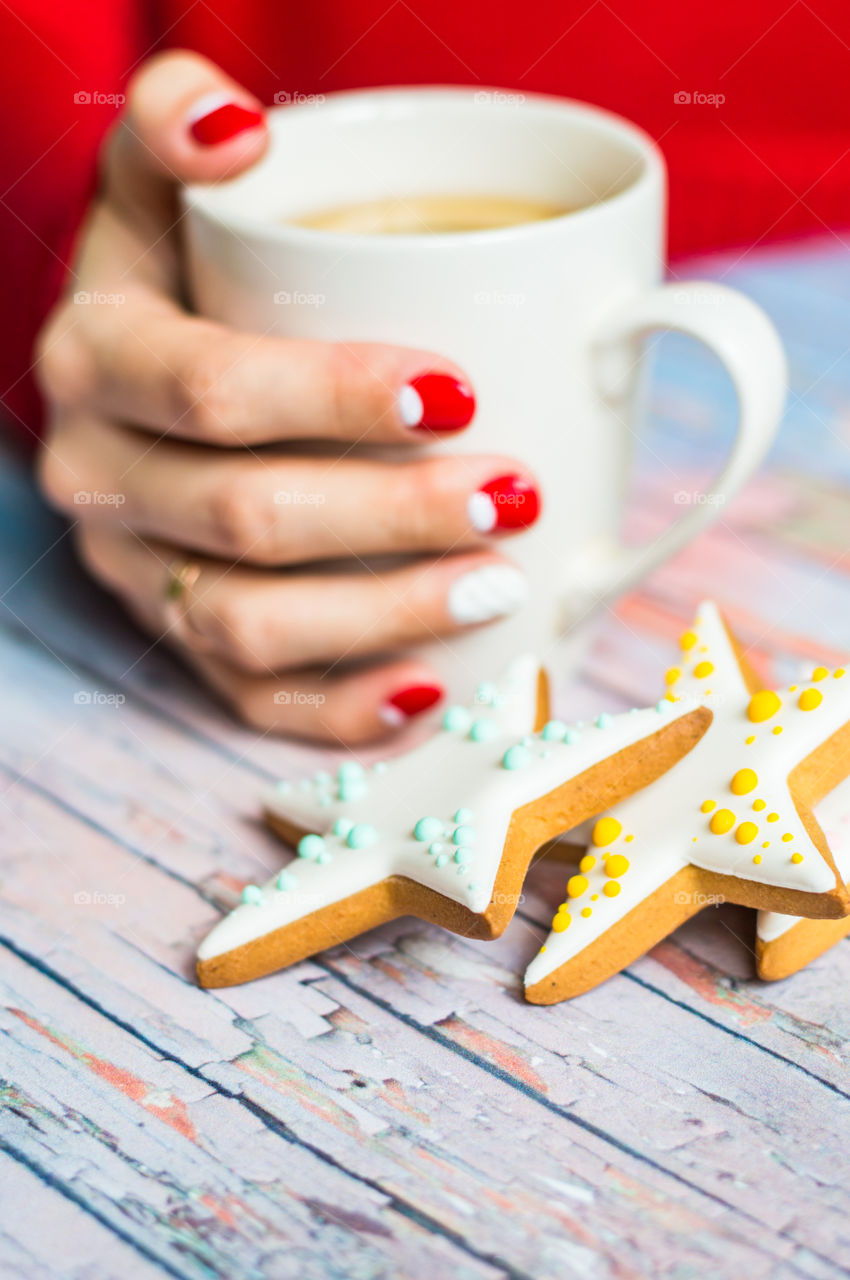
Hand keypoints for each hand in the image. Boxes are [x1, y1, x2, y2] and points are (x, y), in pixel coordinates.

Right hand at [35, 52, 539, 742]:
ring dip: (383, 616)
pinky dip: (340, 710)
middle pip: (247, 518)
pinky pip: (249, 698)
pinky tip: (427, 691)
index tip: (460, 388)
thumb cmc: (180, 272)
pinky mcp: (175, 637)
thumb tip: (237, 126)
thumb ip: (174, 126)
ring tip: (498, 585)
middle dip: (393, 515)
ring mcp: (137, 571)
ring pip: (251, 624)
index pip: (214, 391)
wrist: (140, 370)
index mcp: (101, 360)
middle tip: (513, 493)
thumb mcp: (159, 185)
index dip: (337, 397)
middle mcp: (102, 477)